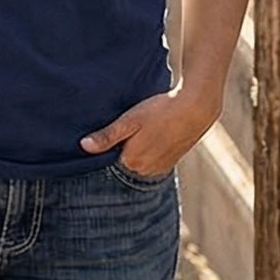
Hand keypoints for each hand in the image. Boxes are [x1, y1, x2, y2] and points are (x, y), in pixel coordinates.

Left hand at [81, 85, 217, 177]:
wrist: (196, 108)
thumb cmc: (161, 111)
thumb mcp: (130, 120)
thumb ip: (107, 136)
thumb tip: (84, 146)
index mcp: (131, 162)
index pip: (109, 161)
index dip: (108, 147)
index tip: (111, 134)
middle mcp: (144, 171)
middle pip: (124, 164)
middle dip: (122, 150)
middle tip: (129, 129)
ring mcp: (159, 169)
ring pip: (139, 163)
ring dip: (137, 152)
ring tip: (143, 132)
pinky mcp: (170, 163)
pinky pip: (152, 162)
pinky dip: (150, 152)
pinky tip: (153, 136)